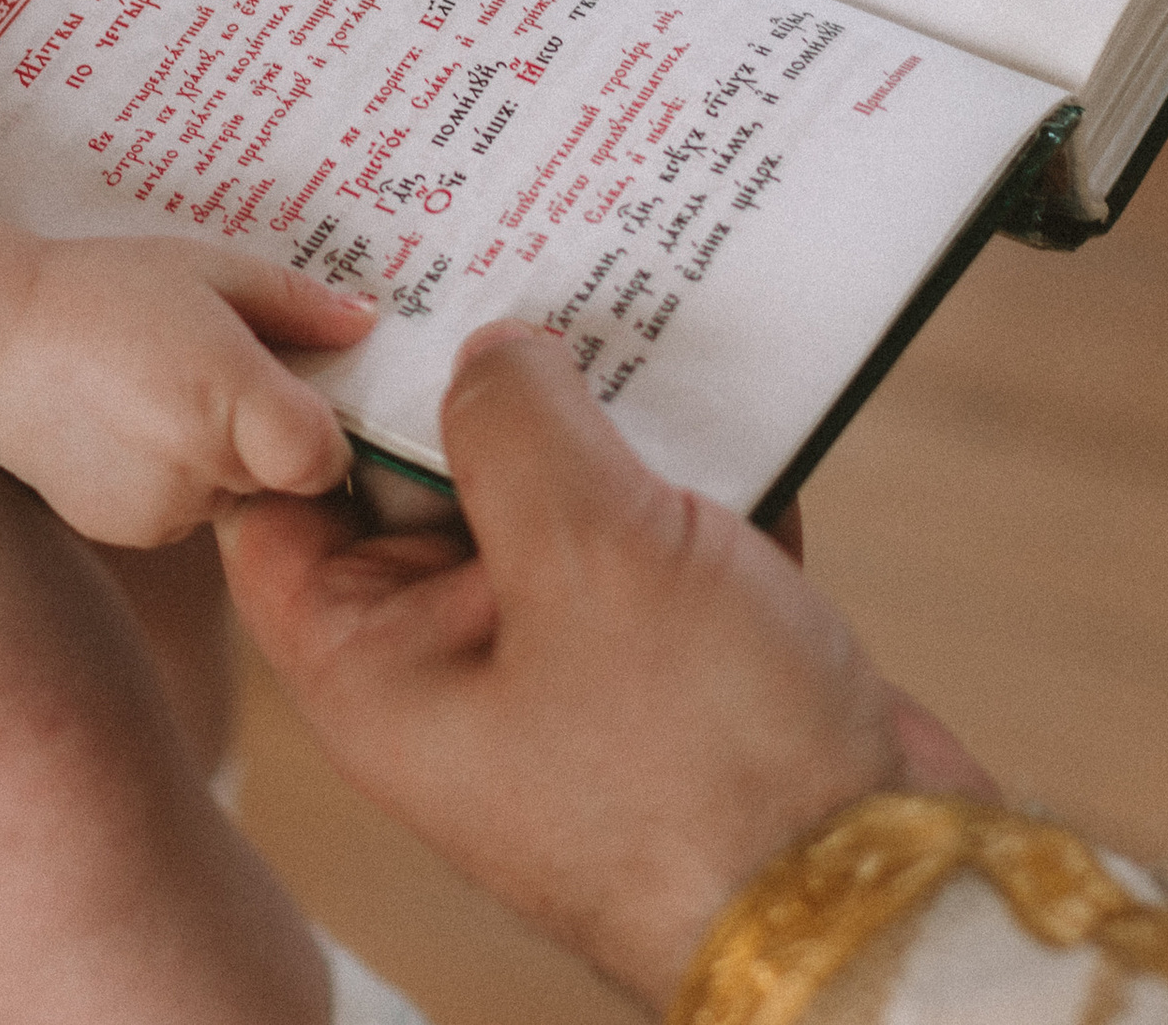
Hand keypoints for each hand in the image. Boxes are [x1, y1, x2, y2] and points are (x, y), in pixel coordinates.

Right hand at [0, 238, 375, 545]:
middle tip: (216, 376)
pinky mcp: (128, 531)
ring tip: (162, 395)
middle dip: (266, 436)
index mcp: (231, 395)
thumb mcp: (207, 269)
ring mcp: (162, 507)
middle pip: (280, 477)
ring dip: (219, 459)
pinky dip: (174, 479)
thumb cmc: (103, 290)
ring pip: (231, 495)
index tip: (298, 395)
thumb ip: (296, 302)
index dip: (321, 432)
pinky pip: (184, 512)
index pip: (323, 458)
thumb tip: (367, 322)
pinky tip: (131, 426)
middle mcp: (202, 464)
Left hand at [220, 324, 989, 1009]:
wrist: (889, 919)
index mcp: (383, 672)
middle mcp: (462, 672)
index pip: (279, 514)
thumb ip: (512, 421)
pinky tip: (734, 393)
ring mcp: (576, 671)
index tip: (333, 292)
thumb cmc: (705, 765)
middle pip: (425, 485)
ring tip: (621, 296)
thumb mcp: (582, 551)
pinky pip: (664, 537)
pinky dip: (698, 471)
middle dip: (468, 377)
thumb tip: (490, 346)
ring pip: (560, 499)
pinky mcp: (683, 668)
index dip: (291, 403)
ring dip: (601, 414)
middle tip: (494, 249)